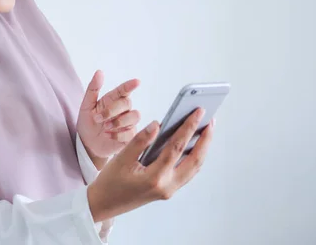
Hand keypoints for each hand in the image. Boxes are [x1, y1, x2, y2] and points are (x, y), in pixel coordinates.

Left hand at [77, 70, 141, 165]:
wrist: (87, 144)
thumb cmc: (88, 123)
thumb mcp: (86, 105)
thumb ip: (93, 89)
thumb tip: (99, 72)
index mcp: (112, 100)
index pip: (124, 90)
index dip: (130, 85)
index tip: (137, 82)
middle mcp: (122, 110)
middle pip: (127, 103)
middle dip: (112, 110)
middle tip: (98, 118)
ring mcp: (127, 122)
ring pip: (134, 116)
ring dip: (118, 122)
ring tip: (104, 127)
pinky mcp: (129, 136)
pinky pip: (131, 132)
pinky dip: (118, 134)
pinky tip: (107, 135)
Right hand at [87, 107, 214, 221]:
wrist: (105, 204)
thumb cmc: (110, 182)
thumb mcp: (121, 158)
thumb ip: (140, 140)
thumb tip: (157, 124)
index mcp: (154, 178)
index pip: (176, 148)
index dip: (188, 128)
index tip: (198, 112)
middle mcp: (166, 186)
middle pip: (194, 161)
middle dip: (205, 140)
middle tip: (210, 120)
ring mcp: (169, 190)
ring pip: (194, 168)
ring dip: (202, 149)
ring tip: (205, 130)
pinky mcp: (168, 190)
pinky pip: (187, 172)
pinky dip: (193, 157)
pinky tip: (193, 145)